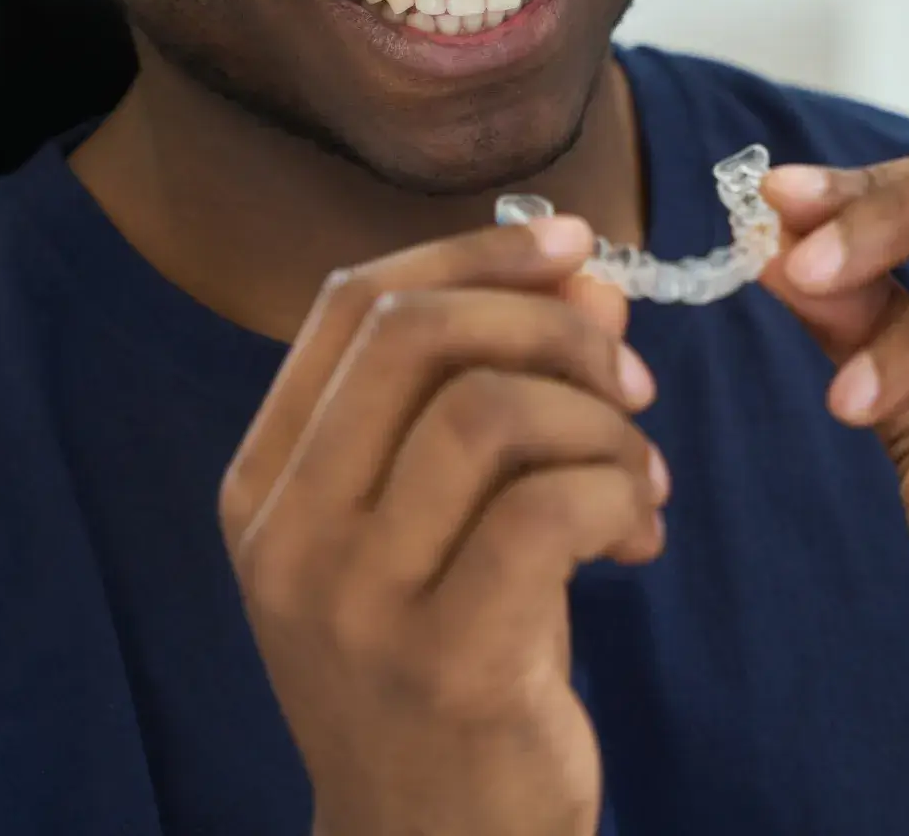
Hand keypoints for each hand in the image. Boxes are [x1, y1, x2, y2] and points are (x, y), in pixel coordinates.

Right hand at [218, 217, 667, 835]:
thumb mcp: (451, 515)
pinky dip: (620, 491)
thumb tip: (588, 275)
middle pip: (413, 335)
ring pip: (489, 411)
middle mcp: (288, 530)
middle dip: (548, 323)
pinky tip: (641, 535)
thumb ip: (501, 387)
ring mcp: (356, 601)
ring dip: (599, 420)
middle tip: (628, 375)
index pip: (350, 303)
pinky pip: (550, 507)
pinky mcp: (447, 663)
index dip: (471, 252)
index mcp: (266, 478)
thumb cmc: (442, 660)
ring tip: (640, 474)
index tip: (576, 245)